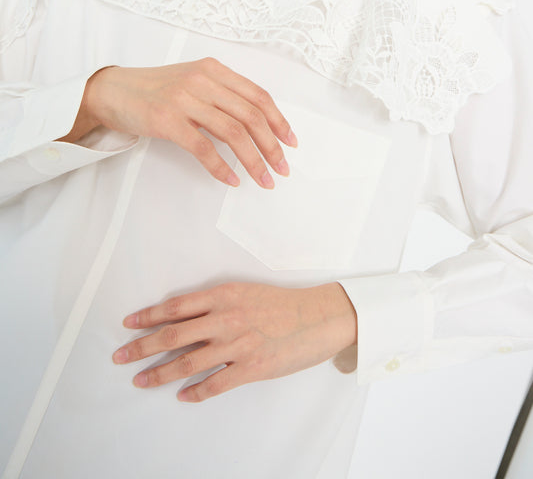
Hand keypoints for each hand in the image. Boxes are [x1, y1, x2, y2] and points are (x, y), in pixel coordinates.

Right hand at [59, 58, 297, 188]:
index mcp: (214, 69)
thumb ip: (222, 95)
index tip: (290, 143)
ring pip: (233, 133)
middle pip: (251, 116)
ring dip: (253, 160)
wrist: (112, 91)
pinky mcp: (167, 121)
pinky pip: (204, 148)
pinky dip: (221, 167)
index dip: (279, 121)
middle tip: (282, 168)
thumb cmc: (156, 90)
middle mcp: (202, 80)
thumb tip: (258, 126)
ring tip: (263, 179)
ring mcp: (184, 99)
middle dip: (272, 146)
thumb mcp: (193, 82)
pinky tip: (231, 179)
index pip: (258, 96)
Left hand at [112, 282, 356, 402]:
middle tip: (119, 356)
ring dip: (160, 373)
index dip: (148, 315)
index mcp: (223, 295)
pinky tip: (182, 396)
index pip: (175, 306)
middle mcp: (226, 318)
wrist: (319, 317)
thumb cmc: (282, 303)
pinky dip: (195, 392)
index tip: (128, 323)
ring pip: (188, 362)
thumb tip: (183, 318)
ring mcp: (238, 344)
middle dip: (141, 346)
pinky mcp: (252, 367)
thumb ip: (215, 304)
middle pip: (173, 334)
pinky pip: (215, 384)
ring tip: (141, 380)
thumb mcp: (244, 292)